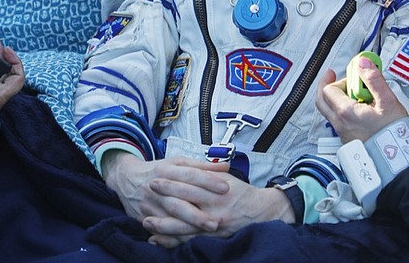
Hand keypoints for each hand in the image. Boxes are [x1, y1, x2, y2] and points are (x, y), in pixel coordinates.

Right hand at [102, 152, 229, 231]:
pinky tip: (190, 240)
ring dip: (188, 227)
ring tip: (207, 232)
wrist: (127, 178)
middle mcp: (157, 188)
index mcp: (167, 170)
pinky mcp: (145, 218)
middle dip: (198, 213)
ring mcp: (150, 205)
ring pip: (170, 219)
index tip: (226, 188)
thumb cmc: (158, 170)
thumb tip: (225, 167)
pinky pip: (161, 230)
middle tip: (217, 221)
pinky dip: (175, 236)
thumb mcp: (177, 162)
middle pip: (178, 201)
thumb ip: (202, 166)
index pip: (190, 175)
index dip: (208, 181)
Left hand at [145, 171, 293, 248]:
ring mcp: (213, 225)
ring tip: (146, 221)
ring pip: (183, 227)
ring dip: (163, 225)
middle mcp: (215, 209)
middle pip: (184, 204)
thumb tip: (189, 167)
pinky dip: (172, 241)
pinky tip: (157, 239)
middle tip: (146, 196)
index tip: (156, 178)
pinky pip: (189, 241)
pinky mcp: (212, 238)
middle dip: (164, 200)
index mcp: (218, 190)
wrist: (262, 212)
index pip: (190, 185)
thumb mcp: (227, 179)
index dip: (171, 182)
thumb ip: (208, 173)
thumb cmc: (242, 193)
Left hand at [316, 56, 407, 142]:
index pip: (328, 89)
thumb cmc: (394, 134)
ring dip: (337, 99)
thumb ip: (374, 79)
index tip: (352, 74)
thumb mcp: (388, 101)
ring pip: (329, 112)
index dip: (338, 79)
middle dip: (328, 86)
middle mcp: (339, 124)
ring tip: (355, 94)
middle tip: (336, 77)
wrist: (399, 161)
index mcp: (345, 112)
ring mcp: (342, 134)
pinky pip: (339, 121)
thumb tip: (362, 62)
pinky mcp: (349, 140)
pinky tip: (360, 109)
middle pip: (322, 101)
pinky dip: (343, 111)